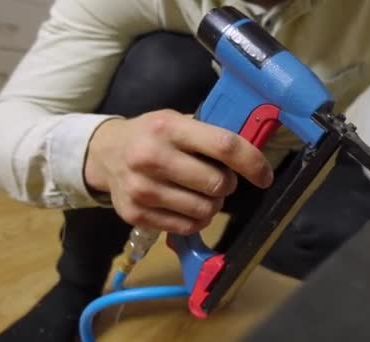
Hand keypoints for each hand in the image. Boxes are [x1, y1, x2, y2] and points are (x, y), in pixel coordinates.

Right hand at [84, 109, 272, 233]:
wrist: (104, 154)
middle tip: (219, 178)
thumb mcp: (177, 121)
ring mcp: (142, 189)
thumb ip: (210, 135)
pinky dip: (197, 220)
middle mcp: (152, 157)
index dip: (252, 162)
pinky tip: (187, 205)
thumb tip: (253, 153)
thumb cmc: (152, 135)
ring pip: (205, 210)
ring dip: (213, 204)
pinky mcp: (136, 214)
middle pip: (217, 183)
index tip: (264, 175)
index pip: (224, 146)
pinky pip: (187, 227)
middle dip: (228, 184)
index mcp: (169, 127)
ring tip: (201, 192)